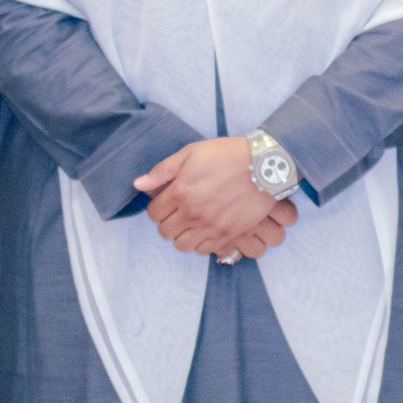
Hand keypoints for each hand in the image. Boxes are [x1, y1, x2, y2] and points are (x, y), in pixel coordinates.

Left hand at [137, 138, 295, 255]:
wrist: (264, 166)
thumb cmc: (228, 155)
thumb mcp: (192, 153)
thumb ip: (163, 170)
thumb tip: (138, 184)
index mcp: (179, 191)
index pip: (154, 213)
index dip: (157, 208)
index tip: (166, 202)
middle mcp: (191, 213)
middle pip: (165, 232)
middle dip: (167, 222)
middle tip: (178, 213)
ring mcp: (209, 226)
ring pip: (181, 245)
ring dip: (182, 235)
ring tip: (191, 224)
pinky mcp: (226, 234)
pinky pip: (203, 250)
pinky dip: (200, 243)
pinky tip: (205, 230)